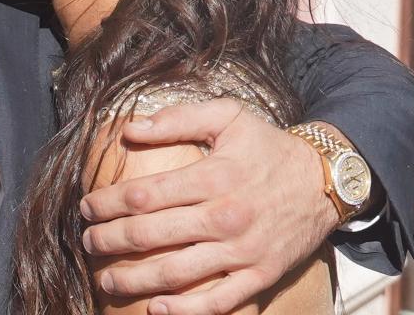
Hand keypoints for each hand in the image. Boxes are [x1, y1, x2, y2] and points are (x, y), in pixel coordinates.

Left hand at [79, 99, 336, 314]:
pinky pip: (218, 300)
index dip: (107, 203)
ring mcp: (243, 251)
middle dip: (110, 240)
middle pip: (151, 235)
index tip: (86, 207)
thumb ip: (177, 119)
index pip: (144, 195)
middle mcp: (225, 216)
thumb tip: (130, 129)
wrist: (327, 179)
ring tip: (106, 279)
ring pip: (176, 272)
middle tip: (88, 242)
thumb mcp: (228, 117)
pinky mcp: (260, 276)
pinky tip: (156, 308)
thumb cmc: (269, 146)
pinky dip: (185, 310)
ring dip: (134, 279)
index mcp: (213, 177)